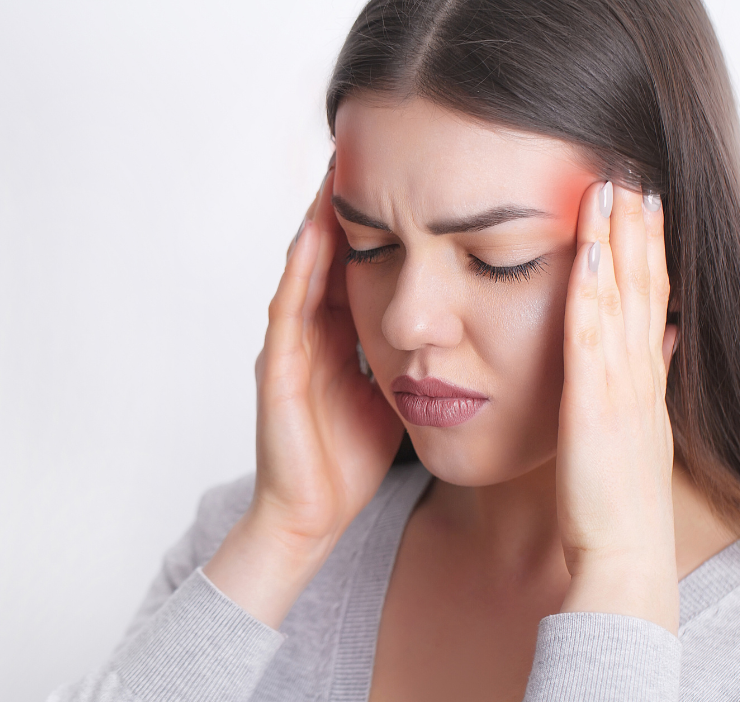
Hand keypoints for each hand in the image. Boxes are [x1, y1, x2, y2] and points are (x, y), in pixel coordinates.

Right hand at [204, 164, 403, 627]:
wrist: (311, 517)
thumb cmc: (353, 459)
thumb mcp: (396, 390)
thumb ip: (415, 349)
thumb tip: (463, 320)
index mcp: (342, 335)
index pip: (362, 260)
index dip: (381, 218)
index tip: (408, 173)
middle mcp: (312, 331)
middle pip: (331, 251)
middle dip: (349, 202)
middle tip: (367, 145)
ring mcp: (289, 346)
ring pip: (305, 267)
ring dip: (319, 218)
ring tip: (339, 168)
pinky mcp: (276, 369)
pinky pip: (289, 307)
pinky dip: (302, 269)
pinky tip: (316, 234)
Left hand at [555, 181, 680, 633]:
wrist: (625, 555)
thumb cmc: (620, 502)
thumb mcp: (641, 433)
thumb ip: (650, 382)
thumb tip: (666, 339)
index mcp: (645, 378)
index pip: (652, 298)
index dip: (649, 247)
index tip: (643, 201)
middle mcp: (640, 372)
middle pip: (645, 284)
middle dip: (639, 226)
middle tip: (633, 170)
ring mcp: (622, 385)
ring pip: (625, 297)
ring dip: (620, 240)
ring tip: (615, 186)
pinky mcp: (596, 403)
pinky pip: (592, 334)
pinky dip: (594, 288)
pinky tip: (590, 249)